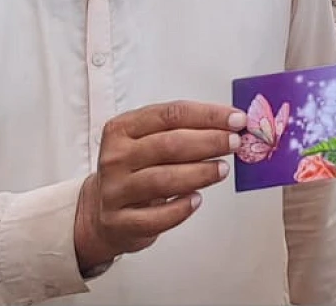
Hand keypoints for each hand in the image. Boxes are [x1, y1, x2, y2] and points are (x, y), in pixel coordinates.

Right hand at [74, 101, 242, 273]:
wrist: (99, 210)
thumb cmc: (135, 169)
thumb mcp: (148, 141)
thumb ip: (182, 131)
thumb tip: (230, 127)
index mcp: (123, 128)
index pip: (171, 114)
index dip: (208, 115)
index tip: (236, 119)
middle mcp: (116, 157)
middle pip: (169, 144)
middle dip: (209, 142)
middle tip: (235, 143)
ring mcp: (115, 190)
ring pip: (164, 179)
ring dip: (200, 173)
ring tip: (222, 169)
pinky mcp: (119, 222)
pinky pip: (156, 217)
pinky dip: (181, 209)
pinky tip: (196, 200)